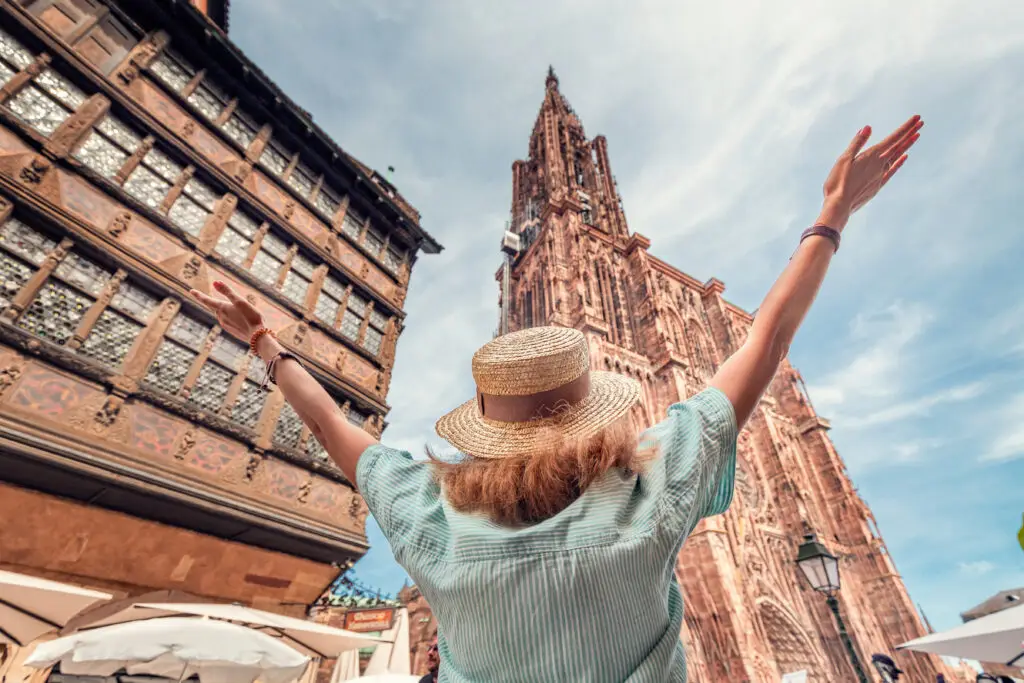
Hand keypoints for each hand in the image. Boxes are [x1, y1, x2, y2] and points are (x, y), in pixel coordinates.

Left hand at [189, 281, 263, 341]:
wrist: (257, 336)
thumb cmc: (250, 316)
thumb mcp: (240, 301)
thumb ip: (227, 291)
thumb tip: (215, 282)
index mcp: (222, 308)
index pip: (206, 300)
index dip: (199, 295)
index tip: (191, 291)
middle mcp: (221, 317)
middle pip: (212, 307)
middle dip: (210, 302)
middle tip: (204, 297)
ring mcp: (225, 325)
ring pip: (220, 314)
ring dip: (221, 309)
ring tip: (225, 306)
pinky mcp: (231, 330)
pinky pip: (226, 320)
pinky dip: (228, 316)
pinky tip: (236, 317)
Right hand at [819, 114, 922, 229]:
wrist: (839, 206)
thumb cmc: (837, 182)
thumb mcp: (844, 159)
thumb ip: (857, 143)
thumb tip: (868, 128)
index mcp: (872, 156)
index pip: (893, 138)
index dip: (905, 127)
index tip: (917, 118)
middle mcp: (880, 165)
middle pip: (898, 146)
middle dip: (910, 133)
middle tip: (921, 122)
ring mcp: (880, 175)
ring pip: (897, 157)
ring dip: (906, 146)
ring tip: (915, 136)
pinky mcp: (878, 185)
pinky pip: (892, 171)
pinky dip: (899, 163)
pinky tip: (904, 158)